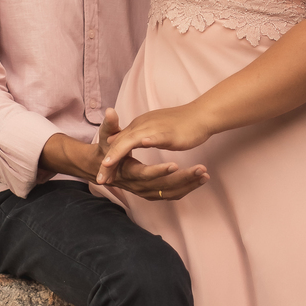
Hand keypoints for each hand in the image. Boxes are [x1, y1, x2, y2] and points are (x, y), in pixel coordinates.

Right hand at [42, 113, 207, 201]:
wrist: (100, 170)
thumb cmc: (103, 153)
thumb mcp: (105, 138)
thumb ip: (109, 126)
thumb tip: (110, 111)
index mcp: (128, 173)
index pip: (145, 175)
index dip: (159, 170)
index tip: (176, 164)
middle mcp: (137, 186)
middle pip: (163, 187)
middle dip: (183, 179)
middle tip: (201, 170)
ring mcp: (145, 191)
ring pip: (170, 193)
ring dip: (189, 185)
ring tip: (205, 175)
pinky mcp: (151, 192)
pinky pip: (171, 194)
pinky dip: (185, 189)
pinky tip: (199, 181)